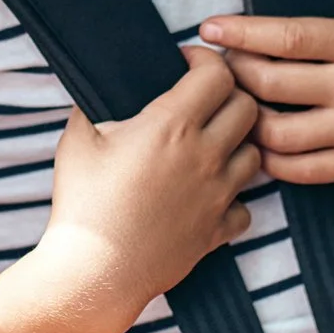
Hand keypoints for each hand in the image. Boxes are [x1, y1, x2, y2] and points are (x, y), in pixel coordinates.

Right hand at [26, 48, 260, 332]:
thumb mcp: (77, 139)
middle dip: (230, 95)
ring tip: (209, 145)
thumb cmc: (83, 204)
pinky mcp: (217, 231)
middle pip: (248, 108)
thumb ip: (94, 104)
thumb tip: (100, 89)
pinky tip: (207, 195)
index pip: (217, 74)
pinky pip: (245, 206)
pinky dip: (233, 198)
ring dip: (237, 144)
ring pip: (255, 155)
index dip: (205, 60)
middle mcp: (204, 157)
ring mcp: (216, 196)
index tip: (187, 63)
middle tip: (205, 100)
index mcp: (171, 126)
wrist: (94, 272)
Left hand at [200, 14, 333, 228]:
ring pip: (277, 134)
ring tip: (231, 114)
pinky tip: (260, 150)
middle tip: (209, 72)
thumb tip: (286, 34)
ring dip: (245, 125)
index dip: (240, 33)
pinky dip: (272, 163)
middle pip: (269, 84)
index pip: (287, 35)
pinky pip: (303, 171)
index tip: (207, 29)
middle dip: (229, 77)